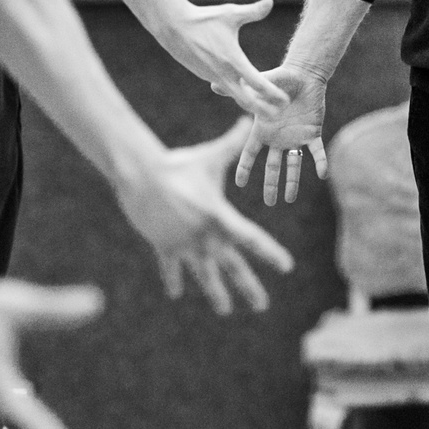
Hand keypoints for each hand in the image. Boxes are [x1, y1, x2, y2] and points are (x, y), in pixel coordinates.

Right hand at [116, 118, 296, 313]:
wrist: (141, 176)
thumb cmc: (178, 165)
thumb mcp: (210, 157)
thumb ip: (232, 143)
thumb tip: (249, 118)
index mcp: (220, 217)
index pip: (253, 240)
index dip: (271, 254)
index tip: (286, 267)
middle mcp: (205, 236)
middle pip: (232, 267)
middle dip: (248, 287)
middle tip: (262, 306)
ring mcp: (184, 244)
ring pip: (204, 275)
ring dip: (215, 293)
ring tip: (224, 310)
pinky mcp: (164, 246)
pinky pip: (171, 267)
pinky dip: (173, 279)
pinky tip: (176, 294)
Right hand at [159, 0, 288, 114]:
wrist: (173, 27)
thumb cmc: (204, 18)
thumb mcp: (230, 13)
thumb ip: (253, 11)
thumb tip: (270, 0)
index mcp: (233, 61)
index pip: (257, 83)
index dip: (273, 94)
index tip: (286, 100)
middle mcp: (223, 74)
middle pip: (247, 101)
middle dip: (263, 109)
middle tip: (280, 114)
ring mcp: (213, 77)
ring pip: (235, 96)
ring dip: (251, 104)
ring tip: (268, 110)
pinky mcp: (207, 76)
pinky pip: (226, 89)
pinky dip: (238, 95)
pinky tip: (248, 97)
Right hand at [234, 66, 328, 205]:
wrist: (304, 74)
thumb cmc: (280, 78)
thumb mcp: (259, 86)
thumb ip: (240, 90)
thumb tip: (214, 84)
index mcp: (263, 130)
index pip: (250, 153)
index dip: (245, 168)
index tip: (240, 184)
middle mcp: (278, 138)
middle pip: (272, 167)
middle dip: (270, 185)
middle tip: (269, 204)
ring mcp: (296, 137)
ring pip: (293, 165)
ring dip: (292, 182)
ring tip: (289, 199)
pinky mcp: (313, 133)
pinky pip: (317, 152)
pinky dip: (321, 162)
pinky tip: (322, 174)